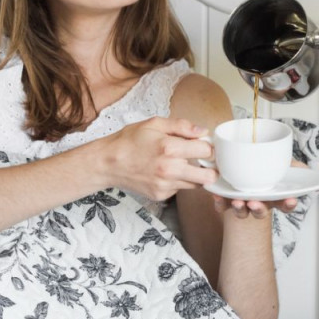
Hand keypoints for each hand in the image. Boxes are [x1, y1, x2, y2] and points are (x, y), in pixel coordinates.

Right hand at [102, 117, 216, 201]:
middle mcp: (170, 169)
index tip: (205, 145)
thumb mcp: (154, 123)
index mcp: (170, 148)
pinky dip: (179, 181)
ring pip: (196, 185)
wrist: (108, 163)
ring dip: (195, 175)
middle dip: (211, 168)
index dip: (209, 146)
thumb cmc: (129, 140)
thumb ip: (182, 126)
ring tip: (181, 164)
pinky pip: (180, 189)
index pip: (207, 150)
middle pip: (208, 176)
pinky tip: (166, 172)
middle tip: (204, 161)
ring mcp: (166, 185)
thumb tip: (203, 131)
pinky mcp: (161, 195)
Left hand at [210, 159, 306, 217]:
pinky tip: (217, 196)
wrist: (238, 164)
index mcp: (272, 196)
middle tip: (255, 203)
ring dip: (240, 209)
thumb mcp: (280, 166)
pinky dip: (219, 203)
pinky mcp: (225, 201)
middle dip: (258, 209)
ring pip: (241, 211)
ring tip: (237, 201)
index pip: (284, 204)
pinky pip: (222, 206)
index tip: (290, 200)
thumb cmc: (263, 169)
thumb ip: (293, 167)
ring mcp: (241, 203)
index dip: (288, 204)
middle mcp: (258, 202)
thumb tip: (306, 169)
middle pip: (261, 211)